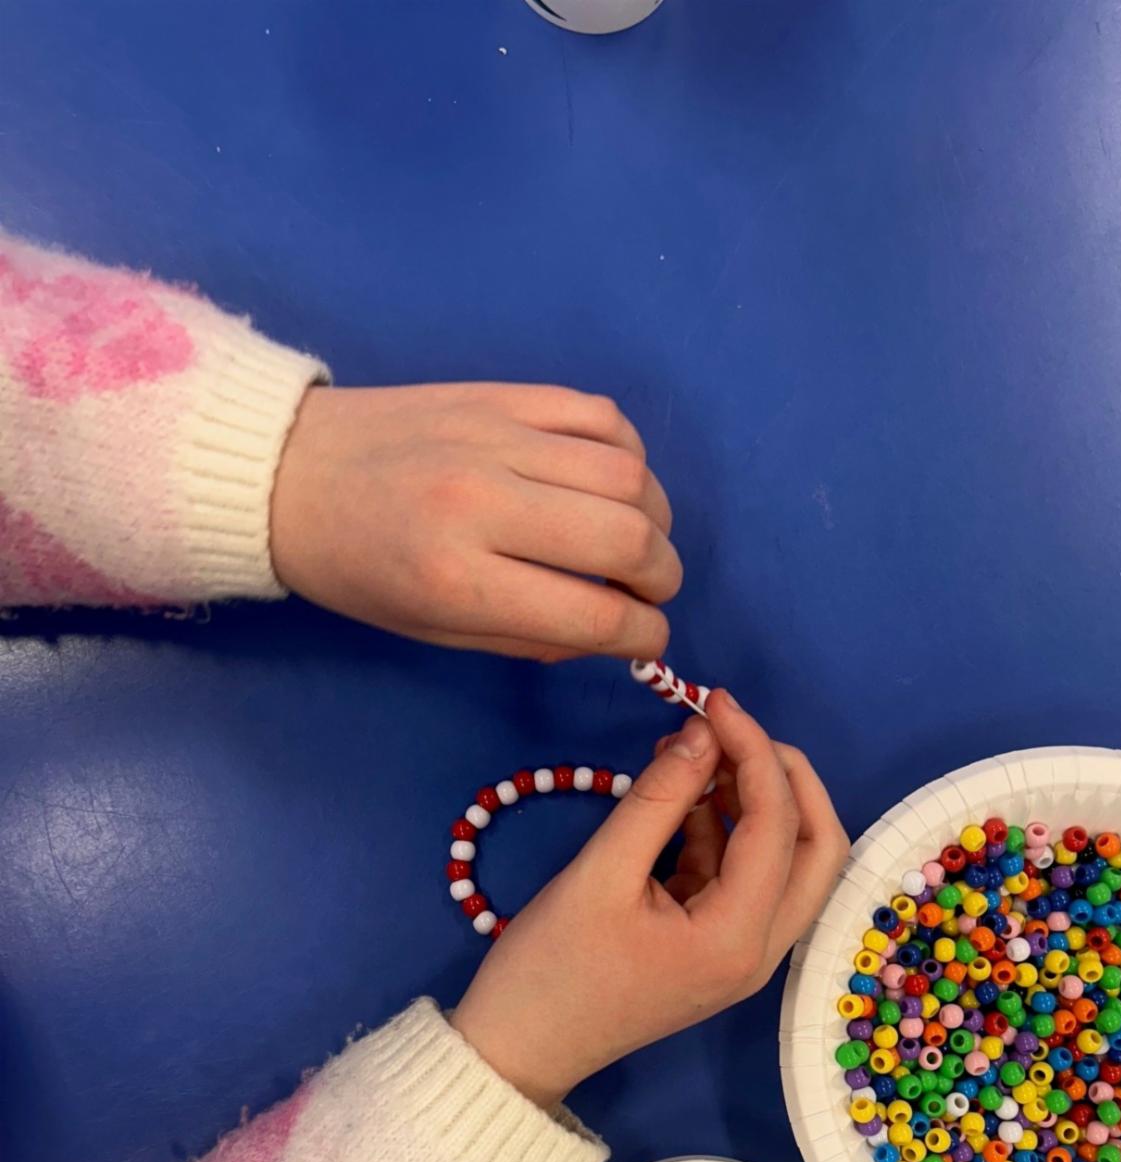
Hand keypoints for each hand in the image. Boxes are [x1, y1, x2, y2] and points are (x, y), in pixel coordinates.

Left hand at [270, 383, 681, 659]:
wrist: (288, 472)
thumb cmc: (358, 571)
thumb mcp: (434, 632)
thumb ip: (530, 638)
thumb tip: (611, 633)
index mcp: (458, 582)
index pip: (594, 615)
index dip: (643, 636)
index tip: (647, 640)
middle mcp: (484, 504)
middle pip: (628, 538)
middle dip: (662, 578)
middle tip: (651, 591)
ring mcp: (497, 438)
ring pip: (629, 474)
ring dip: (657, 517)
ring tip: (639, 539)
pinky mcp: (503, 394)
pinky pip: (601, 416)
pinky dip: (629, 456)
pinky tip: (613, 483)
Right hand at [451, 692, 848, 1106]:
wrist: (518, 1052)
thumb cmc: (549, 971)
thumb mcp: (598, 873)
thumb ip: (657, 798)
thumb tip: (703, 732)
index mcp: (738, 938)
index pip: (778, 824)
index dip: (753, 750)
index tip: (711, 701)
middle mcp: (762, 950)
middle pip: (817, 846)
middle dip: (784, 776)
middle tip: (729, 729)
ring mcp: (744, 954)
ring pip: (788, 861)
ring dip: (753, 799)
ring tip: (690, 750)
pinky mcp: (718, 948)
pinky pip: (744, 877)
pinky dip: (723, 829)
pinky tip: (678, 794)